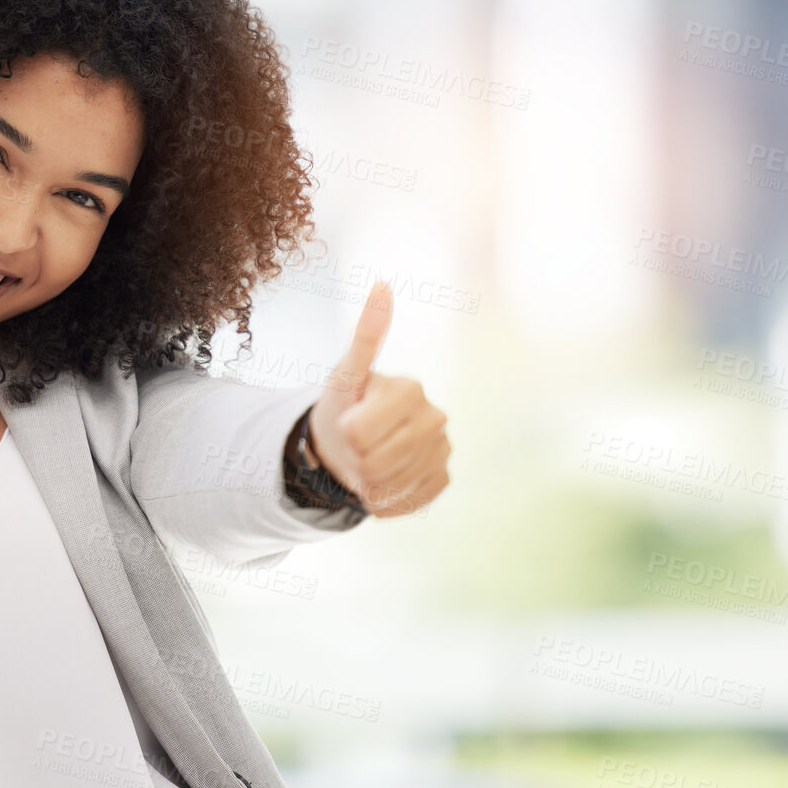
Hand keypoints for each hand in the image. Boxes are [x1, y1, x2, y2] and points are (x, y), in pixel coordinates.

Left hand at [305, 280, 450, 517]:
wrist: (356, 443)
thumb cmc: (348, 403)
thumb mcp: (346, 374)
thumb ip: (365, 335)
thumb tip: (382, 283)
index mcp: (410, 388)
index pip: (358, 434)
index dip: (344, 433)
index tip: (349, 419)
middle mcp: (435, 417)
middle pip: (373, 464)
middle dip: (355, 460)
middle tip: (357, 446)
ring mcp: (443, 450)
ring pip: (388, 487)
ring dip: (367, 483)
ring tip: (368, 462)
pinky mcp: (443, 478)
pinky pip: (406, 503)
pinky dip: (386, 500)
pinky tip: (385, 481)